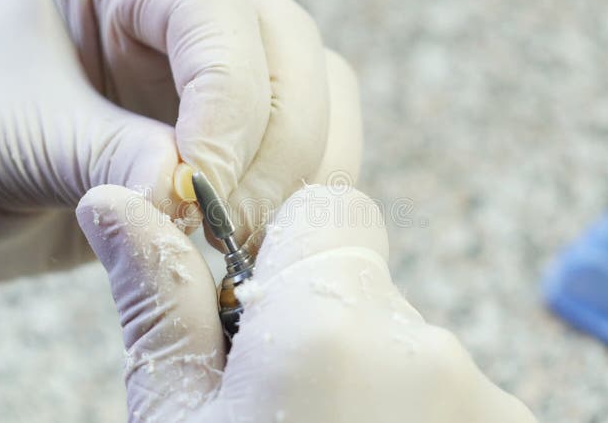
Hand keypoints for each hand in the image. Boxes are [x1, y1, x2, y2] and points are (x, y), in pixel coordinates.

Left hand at [0, 0, 359, 284]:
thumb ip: (99, 157)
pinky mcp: (229, 136)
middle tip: (221, 227)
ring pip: (317, 102)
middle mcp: (180, 15)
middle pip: (290, 55)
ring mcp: (213, 76)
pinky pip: (306, 150)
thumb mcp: (0, 140)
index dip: (226, 104)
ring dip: (294, 178)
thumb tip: (184, 194)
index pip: (215, 15)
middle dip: (269, 150)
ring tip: (233, 241)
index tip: (196, 191)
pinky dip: (296, 198)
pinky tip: (250, 239)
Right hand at [76, 185, 536, 422]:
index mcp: (332, 328)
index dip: (284, 249)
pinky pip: (452, 400)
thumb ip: (160, 306)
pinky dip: (410, 421)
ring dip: (365, 384)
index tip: (254, 312)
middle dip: (317, 327)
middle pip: (367, 285)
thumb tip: (117, 206)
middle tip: (272, 416)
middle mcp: (432, 353)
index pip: (331, 208)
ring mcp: (490, 408)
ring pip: (409, 349)